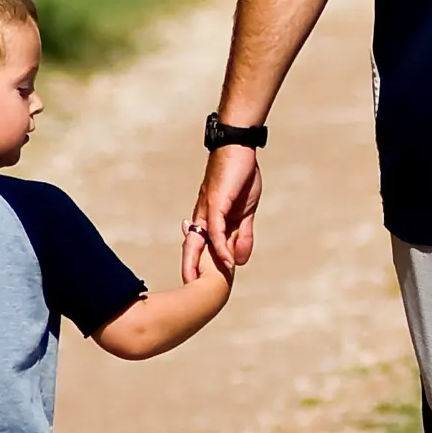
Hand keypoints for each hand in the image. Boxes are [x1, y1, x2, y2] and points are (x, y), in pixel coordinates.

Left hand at [183, 145, 261, 282]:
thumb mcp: (246, 212)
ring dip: (202, 262)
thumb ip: (243, 235)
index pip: (200, 242)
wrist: (239, 147)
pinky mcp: (217, 202)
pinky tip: (227, 261)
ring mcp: (208, 208)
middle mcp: (204, 214)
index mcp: (210, 215)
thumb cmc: (241, 174)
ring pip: (201, 240)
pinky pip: (217, 229)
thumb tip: (239, 260)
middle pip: (192, 244)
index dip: (195, 260)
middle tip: (185, 286)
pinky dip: (221, 246)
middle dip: (188, 265)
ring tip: (201, 282)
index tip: (193, 279)